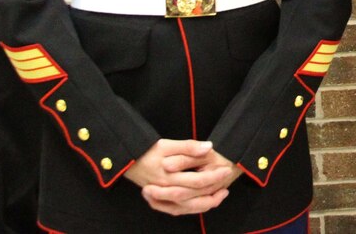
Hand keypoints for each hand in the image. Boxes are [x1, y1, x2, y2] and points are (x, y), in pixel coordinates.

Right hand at [124, 139, 240, 215]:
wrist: (128, 160)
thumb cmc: (148, 151)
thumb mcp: (167, 144)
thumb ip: (188, 146)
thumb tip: (209, 147)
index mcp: (168, 176)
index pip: (196, 181)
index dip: (214, 177)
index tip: (226, 170)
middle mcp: (165, 190)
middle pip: (193, 197)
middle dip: (213, 192)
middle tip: (227, 184)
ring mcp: (162, 198)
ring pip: (186, 207)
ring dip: (205, 204)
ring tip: (220, 196)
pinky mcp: (159, 201)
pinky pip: (176, 210)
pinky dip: (191, 209)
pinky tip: (203, 203)